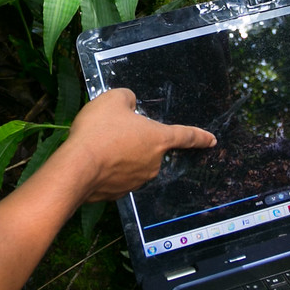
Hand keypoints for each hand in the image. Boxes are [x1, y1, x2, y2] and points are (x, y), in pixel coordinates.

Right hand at [54, 88, 216, 202]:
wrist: (77, 168)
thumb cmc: (99, 131)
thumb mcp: (113, 99)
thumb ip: (127, 98)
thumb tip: (129, 103)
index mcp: (158, 138)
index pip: (186, 135)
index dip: (200, 136)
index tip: (212, 140)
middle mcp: (153, 162)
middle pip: (150, 148)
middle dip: (135, 141)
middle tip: (113, 132)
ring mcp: (137, 180)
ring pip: (132, 162)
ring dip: (120, 155)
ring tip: (98, 146)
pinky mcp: (120, 192)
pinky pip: (117, 176)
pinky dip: (109, 169)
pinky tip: (94, 161)